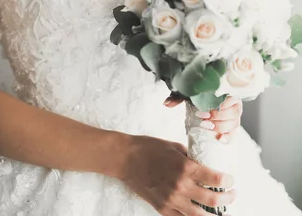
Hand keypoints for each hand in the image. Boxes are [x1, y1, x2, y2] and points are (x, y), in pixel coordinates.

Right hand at [120, 135, 235, 214]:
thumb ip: (189, 157)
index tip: (231, 180)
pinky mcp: (162, 209)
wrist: (125, 158)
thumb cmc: (148, 148)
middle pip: (212, 200)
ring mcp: (171, 200)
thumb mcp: (174, 147)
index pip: (215, 179)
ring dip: (214, 214)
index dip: (227, 181)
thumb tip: (202, 162)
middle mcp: (181, 186)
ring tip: (220, 211)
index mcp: (185, 168)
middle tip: (232, 195)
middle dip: (227, 199)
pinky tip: (199, 214)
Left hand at [164, 95, 242, 143]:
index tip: (200, 112)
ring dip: (220, 127)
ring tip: (206, 127)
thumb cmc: (196, 93)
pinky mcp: (233, 125)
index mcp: (225, 89)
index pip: (227, 98)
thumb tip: (167, 104)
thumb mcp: (186, 92)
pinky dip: (229, 137)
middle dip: (216, 118)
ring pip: (234, 122)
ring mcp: (235, 114)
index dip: (215, 107)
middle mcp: (234, 102)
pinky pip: (235, 132)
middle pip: (232, 112)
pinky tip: (220, 139)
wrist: (201, 99)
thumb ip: (177, 97)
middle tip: (202, 121)